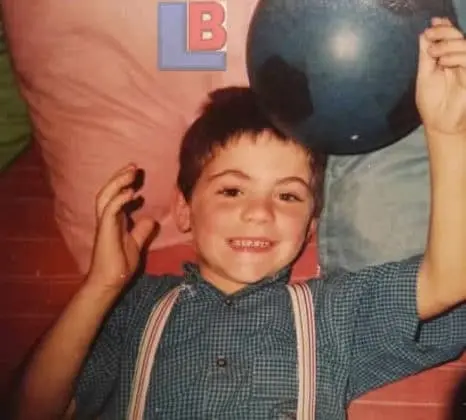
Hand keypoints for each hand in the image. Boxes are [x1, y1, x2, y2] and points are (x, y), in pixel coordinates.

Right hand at [86, 164, 155, 290]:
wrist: (110, 281)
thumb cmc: (120, 264)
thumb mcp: (136, 244)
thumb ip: (141, 231)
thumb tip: (151, 219)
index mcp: (114, 221)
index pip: (117, 196)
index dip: (125, 185)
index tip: (137, 175)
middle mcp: (107, 219)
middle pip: (109, 191)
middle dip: (120, 177)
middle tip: (133, 166)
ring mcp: (104, 224)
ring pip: (106, 196)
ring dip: (118, 183)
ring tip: (130, 172)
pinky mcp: (105, 230)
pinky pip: (109, 210)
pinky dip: (119, 199)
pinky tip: (130, 192)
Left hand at [416, 17, 465, 137]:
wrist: (439, 123)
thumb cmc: (431, 102)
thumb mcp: (424, 75)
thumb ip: (426, 56)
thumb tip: (424, 34)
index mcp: (447, 59)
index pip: (449, 37)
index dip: (443, 27)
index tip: (431, 24)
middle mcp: (459, 61)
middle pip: (458, 36)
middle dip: (444, 31)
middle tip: (430, 34)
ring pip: (464, 45)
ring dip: (448, 44)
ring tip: (433, 53)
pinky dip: (456, 56)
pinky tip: (443, 62)